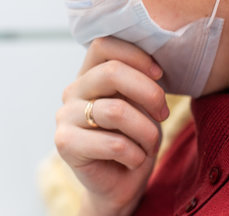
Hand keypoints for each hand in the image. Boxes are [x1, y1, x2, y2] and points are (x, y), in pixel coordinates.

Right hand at [55, 37, 168, 215]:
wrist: (118, 183)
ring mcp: (65, 116)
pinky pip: (114, 143)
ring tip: (149, 144)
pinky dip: (136, 154)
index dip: (136, 56)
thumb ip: (140, 82)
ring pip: (117, 111)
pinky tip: (134, 160)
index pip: (105, 45)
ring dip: (146, 131)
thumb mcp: (142, 105)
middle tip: (164, 113)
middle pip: (111, 72)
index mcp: (90, 74)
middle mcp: (73, 90)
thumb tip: (154, 69)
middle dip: (149, 92)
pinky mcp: (64, 143)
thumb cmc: (134, 139)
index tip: (159, 74)